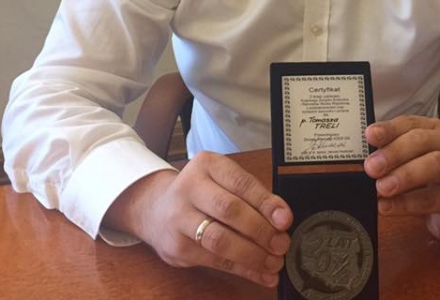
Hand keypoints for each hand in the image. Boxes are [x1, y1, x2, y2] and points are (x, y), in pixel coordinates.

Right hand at [103, 151, 292, 286]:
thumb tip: (281, 219)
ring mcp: (179, 219)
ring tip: (274, 261)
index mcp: (207, 165)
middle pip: (229, 210)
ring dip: (253, 255)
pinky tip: (261, 274)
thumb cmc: (200, 193)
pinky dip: (243, 269)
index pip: (240, 183)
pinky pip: (215, 261)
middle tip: (282, 243)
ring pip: (220, 240)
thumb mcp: (221, 180)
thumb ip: (249, 195)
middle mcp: (189, 188)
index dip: (265, 203)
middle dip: (261, 230)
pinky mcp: (177, 247)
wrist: (155, 209)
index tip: (285, 219)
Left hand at [364, 115, 439, 240]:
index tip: (370, 136)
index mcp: (432, 130)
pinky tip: (387, 206)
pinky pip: (431, 199)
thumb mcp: (411, 160)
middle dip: (394, 153)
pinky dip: (405, 203)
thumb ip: (390, 155)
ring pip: (434, 165)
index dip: (389, 129)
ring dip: (404, 175)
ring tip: (382, 187)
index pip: (409, 123)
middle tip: (372, 167)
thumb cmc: (430, 178)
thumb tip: (366, 160)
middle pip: (422, 141)